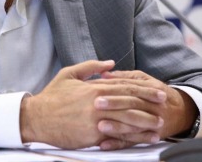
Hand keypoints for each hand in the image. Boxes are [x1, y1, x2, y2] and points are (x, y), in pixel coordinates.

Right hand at [19, 60, 165, 149]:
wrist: (36, 118)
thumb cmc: (52, 97)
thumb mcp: (69, 74)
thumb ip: (91, 67)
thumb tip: (110, 63)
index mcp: (94, 87)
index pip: (125, 86)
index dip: (144, 89)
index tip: (157, 90)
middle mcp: (98, 102)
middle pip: (130, 102)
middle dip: (150, 103)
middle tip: (164, 104)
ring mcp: (96, 119)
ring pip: (127, 119)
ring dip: (145, 122)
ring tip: (159, 124)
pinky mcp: (92, 135)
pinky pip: (117, 135)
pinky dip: (132, 137)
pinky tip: (142, 138)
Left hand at [93, 70, 197, 149]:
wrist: (181, 112)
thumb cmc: (157, 94)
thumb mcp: (145, 80)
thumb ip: (124, 77)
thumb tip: (104, 74)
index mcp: (149, 88)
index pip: (129, 86)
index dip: (113, 85)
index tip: (96, 85)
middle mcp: (152, 105)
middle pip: (132, 103)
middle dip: (114, 104)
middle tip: (97, 103)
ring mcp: (152, 122)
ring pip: (134, 124)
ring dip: (116, 126)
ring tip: (100, 126)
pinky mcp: (149, 136)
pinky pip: (133, 141)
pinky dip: (118, 143)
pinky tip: (105, 144)